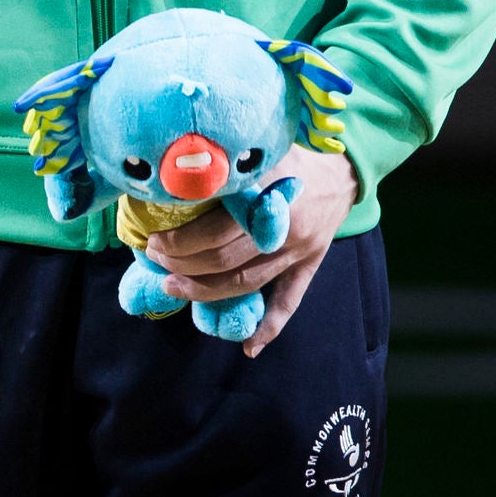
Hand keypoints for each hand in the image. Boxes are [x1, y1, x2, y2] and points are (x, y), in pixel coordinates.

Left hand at [152, 146, 358, 359]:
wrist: (342, 172)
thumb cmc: (288, 156)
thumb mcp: (258, 149)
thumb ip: (224, 162)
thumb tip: (170, 169)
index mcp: (269, 198)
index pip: (216, 229)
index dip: (181, 240)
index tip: (154, 239)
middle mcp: (285, 230)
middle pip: (225, 259)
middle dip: (182, 262)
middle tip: (155, 258)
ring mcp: (299, 252)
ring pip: (246, 282)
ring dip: (205, 291)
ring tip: (172, 287)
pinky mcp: (310, 267)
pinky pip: (290, 301)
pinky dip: (270, 327)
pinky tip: (249, 347)